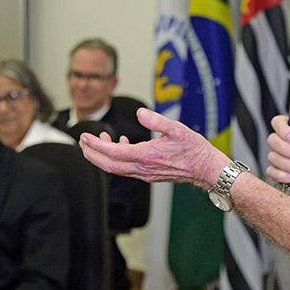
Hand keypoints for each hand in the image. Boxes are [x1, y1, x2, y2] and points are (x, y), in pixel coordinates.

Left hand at [79, 108, 228, 188]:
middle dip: (92, 155)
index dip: (96, 145)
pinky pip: (126, 169)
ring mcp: (145, 174)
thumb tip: (140, 114)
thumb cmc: (194, 150)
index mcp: (146, 156)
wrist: (206, 169)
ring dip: (103, 157)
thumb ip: (156, 120)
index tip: (85, 137)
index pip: (113, 152)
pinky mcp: (149, 174)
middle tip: (82, 142)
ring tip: (98, 141)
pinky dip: (117, 158)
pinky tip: (122, 145)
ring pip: (116, 168)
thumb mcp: (177, 129)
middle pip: (108, 165)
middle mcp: (142, 168)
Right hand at [265, 115, 289, 183]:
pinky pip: (271, 172)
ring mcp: (278, 156)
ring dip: (288, 164)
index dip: (282, 129)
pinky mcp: (277, 171)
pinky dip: (281, 175)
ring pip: (272, 157)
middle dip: (286, 149)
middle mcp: (283, 142)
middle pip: (272, 140)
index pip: (278, 122)